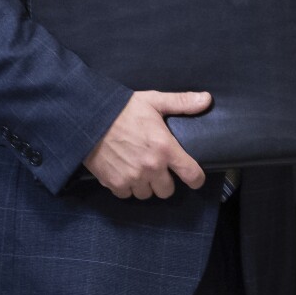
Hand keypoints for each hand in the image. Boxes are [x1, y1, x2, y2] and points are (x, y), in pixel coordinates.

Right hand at [83, 90, 210, 198]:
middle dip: (165, 181)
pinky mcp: (115, 184)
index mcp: (165, 148)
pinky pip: (127, 195)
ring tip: (139, 169)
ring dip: (145, 185)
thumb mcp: (154, 101)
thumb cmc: (122, 108)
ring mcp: (132, 177)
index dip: (196, 179)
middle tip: (157, 168)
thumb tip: (207, 99)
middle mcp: (151, 167)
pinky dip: (126, 187)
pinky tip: (124, 172)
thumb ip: (181, 102)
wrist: (88, 118)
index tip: (194, 178)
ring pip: (147, 194)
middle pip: (167, 191)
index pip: (191, 174)